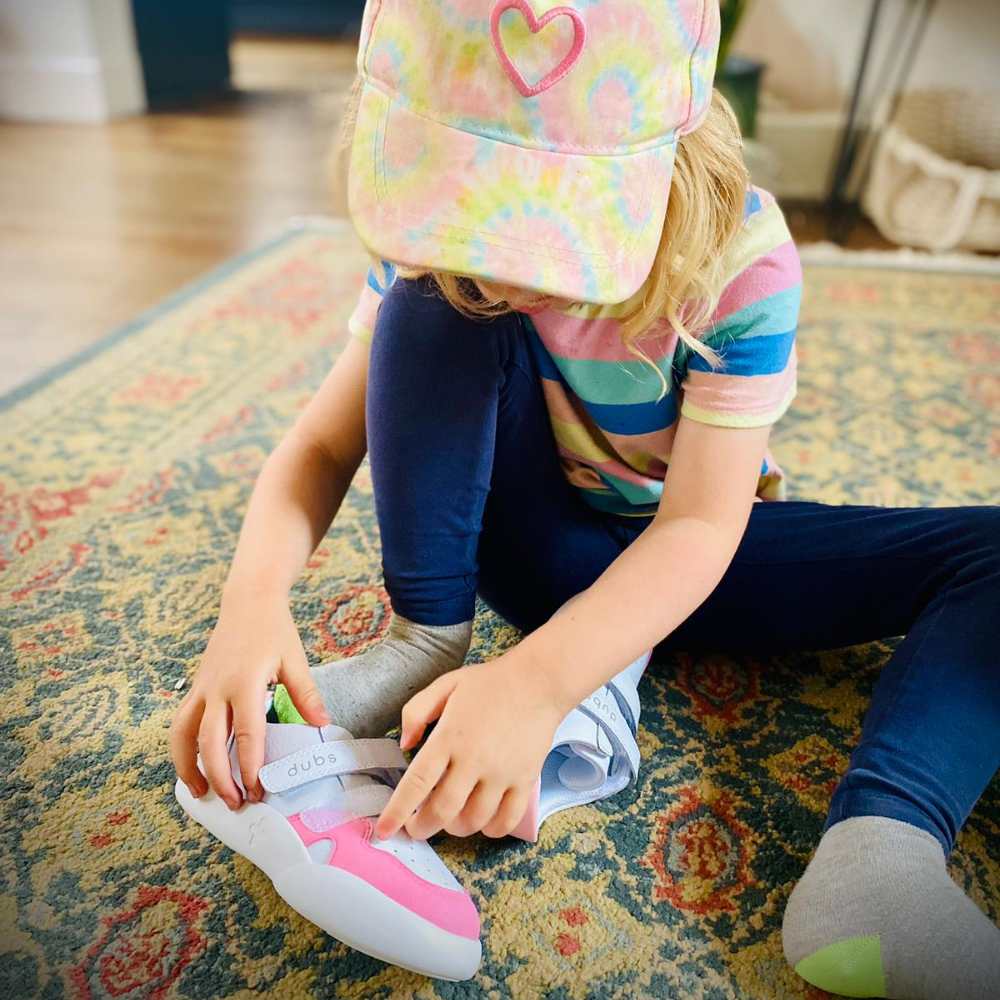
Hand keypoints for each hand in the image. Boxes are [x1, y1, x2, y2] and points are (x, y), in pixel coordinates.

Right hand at [170, 586, 328, 809]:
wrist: (248, 601)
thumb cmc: (274, 630)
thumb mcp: (295, 659)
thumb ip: (306, 693)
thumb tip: (321, 725)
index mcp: (245, 682)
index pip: (246, 734)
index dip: (250, 765)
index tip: (259, 790)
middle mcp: (217, 689)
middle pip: (209, 742)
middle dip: (220, 777)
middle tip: (236, 803)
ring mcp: (201, 688)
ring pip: (183, 735)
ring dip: (189, 767)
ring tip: (202, 793)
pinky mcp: (195, 687)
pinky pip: (180, 723)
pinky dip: (182, 748)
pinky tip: (193, 766)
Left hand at [374, 655, 562, 840]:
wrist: (538, 681)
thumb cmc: (490, 683)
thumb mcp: (446, 685)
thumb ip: (416, 711)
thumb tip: (404, 744)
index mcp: (449, 737)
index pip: (418, 783)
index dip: (397, 811)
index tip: (384, 830)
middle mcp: (474, 759)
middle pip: (443, 810)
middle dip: (422, 827)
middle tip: (416, 828)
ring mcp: (502, 773)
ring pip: (474, 820)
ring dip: (455, 829)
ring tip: (449, 821)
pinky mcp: (525, 780)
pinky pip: (507, 819)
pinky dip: (491, 830)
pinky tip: (483, 823)